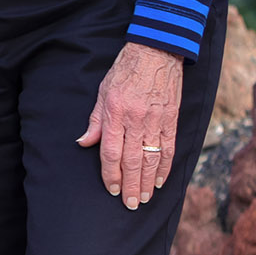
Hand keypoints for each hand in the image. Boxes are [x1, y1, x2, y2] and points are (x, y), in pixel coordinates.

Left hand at [79, 41, 184, 209]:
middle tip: (130, 204)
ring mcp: (156, 120)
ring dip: (148, 182)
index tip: (112, 189)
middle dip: (130, 185)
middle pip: (132, 160)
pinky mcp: (172, 119)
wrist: (157, 50)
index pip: (111, 152)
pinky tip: (161, 181)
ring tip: (144, 198)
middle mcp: (136, 120)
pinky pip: (170, 148)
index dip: (111, 174)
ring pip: (152, 159)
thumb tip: (84, 143)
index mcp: (115, 113)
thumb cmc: (125, 70)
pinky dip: (166, 167)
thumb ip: (95, 121)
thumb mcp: (103, 92)